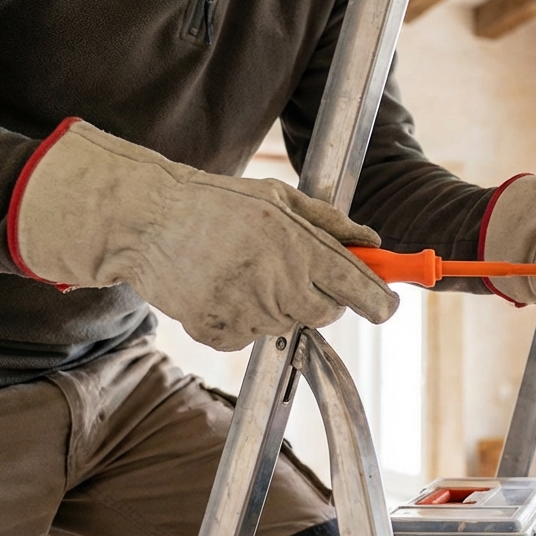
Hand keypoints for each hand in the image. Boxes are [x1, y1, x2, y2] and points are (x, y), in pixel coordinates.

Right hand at [10, 119, 398, 350]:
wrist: (147, 221)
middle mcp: (278, 284)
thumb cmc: (217, 204)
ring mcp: (247, 312)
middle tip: (295, 269)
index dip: (381, 301)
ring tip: (247, 270)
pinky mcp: (219, 332)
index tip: (388, 304)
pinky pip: (252, 337)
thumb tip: (374, 243)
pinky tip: (225, 287)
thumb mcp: (281, 198)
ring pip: (289, 324)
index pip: (360, 290)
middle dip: (324, 296)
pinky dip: (245, 318)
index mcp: (300, 247)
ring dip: (280, 305)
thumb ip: (332, 224)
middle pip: (328, 312)